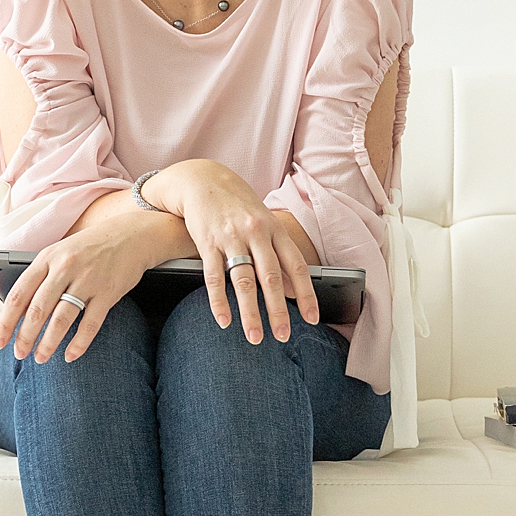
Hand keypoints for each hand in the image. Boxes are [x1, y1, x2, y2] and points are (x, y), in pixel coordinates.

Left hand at [0, 202, 160, 364]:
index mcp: (47, 258)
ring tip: (40, 357)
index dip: (6, 321)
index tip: (0, 341)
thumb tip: (18, 312)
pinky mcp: (108, 292)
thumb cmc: (90, 247)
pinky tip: (70, 355)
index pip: (19, 293)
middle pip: (37, 310)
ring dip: (48, 344)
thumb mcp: (60, 253)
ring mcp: (88, 280)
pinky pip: (90, 324)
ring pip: (61, 319)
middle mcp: (65, 268)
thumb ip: (40, 277)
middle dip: (25, 337)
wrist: (131, 235)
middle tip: (19, 354)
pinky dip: (79, 344)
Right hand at [147, 159, 320, 344]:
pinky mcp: (206, 242)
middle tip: (283, 336)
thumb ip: (280, 255)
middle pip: (271, 277)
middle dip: (278, 310)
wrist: (203, 178)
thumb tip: (296, 291)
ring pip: (244, 281)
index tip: (312, 319)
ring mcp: (230, 237)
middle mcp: (255, 233)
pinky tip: (224, 321)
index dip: (306, 293)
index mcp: (274, 228)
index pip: (296, 265)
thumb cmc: (239, 205)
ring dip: (250, 313)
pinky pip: (213, 277)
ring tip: (255, 337)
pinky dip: (219, 301)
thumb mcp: (265, 223)